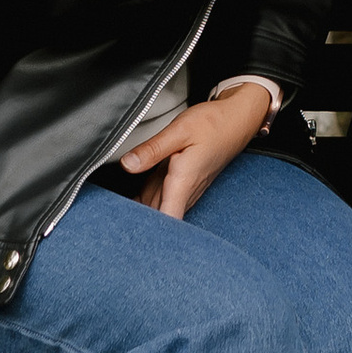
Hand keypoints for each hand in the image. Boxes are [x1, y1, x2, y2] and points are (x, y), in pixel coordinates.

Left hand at [123, 80, 273, 218]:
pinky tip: (133, 197)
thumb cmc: (213, 124)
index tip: (129, 232)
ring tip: (118, 213)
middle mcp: (186, 191)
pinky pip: (161, 198)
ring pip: (158, 209)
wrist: (236, 120)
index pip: (167, 220)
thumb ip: (152, 149)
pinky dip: (147, 199)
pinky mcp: (183, 183)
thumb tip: (127, 164)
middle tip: (115, 221)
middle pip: (159, 219)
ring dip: (142, 211)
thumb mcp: (180, 130)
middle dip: (138, 223)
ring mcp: (186, 189)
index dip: (148, 231)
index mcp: (184, 182)